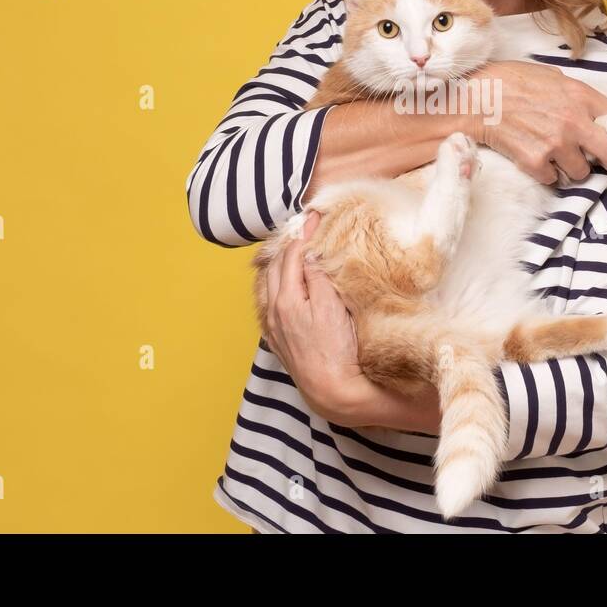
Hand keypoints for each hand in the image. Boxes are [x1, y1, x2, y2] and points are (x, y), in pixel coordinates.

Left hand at [262, 210, 366, 424]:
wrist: (332, 390)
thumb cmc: (337, 349)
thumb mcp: (332, 306)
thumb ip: (317, 277)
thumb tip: (308, 252)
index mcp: (286, 298)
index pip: (293, 255)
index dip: (304, 233)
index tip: (315, 217)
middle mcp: (275, 310)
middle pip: (276, 267)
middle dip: (288, 244)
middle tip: (303, 227)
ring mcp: (275, 326)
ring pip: (270, 284)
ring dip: (280, 263)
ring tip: (292, 249)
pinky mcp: (280, 339)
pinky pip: (271, 302)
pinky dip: (276, 285)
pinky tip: (284, 284)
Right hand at [465, 60, 606, 184]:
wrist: (476, 98)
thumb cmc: (510, 81)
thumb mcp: (551, 76)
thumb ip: (575, 94)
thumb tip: (591, 111)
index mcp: (580, 96)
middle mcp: (573, 122)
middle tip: (598, 159)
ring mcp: (555, 144)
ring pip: (581, 172)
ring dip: (570, 167)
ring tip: (554, 154)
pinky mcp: (536, 162)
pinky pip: (552, 178)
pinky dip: (545, 172)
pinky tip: (533, 157)